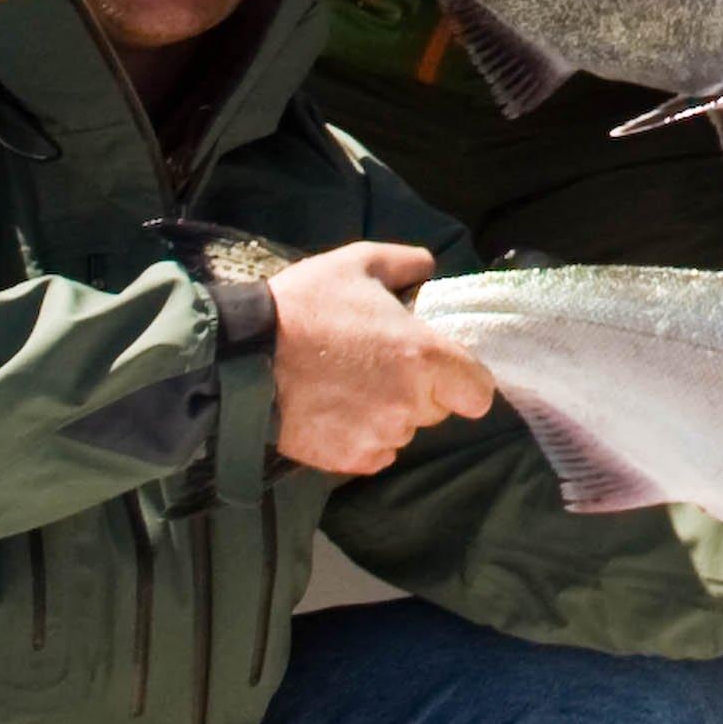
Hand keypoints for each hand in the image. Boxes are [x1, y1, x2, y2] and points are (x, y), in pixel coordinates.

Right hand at [263, 239, 489, 475]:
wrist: (243, 356)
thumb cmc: (306, 304)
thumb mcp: (358, 262)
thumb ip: (407, 263)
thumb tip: (430, 269)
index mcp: (424, 356)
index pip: (479, 392)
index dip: (463, 380)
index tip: (439, 368)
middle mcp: (409, 404)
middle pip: (437, 410)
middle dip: (418, 391)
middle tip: (379, 366)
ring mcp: (380, 436)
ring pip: (403, 431)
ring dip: (387, 415)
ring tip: (348, 386)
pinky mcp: (349, 461)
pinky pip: (374, 454)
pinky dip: (361, 438)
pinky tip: (334, 411)